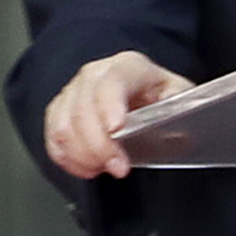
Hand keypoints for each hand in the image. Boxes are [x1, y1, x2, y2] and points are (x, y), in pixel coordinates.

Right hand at [43, 50, 188, 180]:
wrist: (137, 91)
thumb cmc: (157, 96)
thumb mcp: (179, 97)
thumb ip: (181, 112)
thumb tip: (182, 135)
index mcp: (129, 67)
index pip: (113, 82)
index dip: (110, 106)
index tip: (116, 130)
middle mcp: (95, 75)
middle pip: (83, 108)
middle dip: (99, 146)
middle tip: (120, 168)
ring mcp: (73, 92)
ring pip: (63, 125)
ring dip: (83, 155)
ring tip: (105, 167)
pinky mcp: (59, 111)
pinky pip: (53, 138)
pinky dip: (68, 159)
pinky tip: (88, 167)